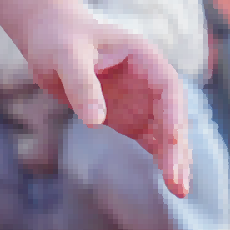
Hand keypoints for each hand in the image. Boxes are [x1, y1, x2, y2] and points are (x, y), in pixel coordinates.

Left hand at [19, 9, 193, 198]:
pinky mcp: (127, 116)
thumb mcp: (66, 56)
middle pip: (171, 116)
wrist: (50, 38)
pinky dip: (159, 158)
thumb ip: (82, 85)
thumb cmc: (59, 38)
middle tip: (177, 182)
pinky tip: (169, 181)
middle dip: (176, 149)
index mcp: (144, 58)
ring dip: (173, 159)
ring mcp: (140, 100)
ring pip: (164, 132)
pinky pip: (149, 139)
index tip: (173, 143)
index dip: (174, 116)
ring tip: (180, 191)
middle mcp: (149, 81)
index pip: (168, 89)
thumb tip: (96, 121)